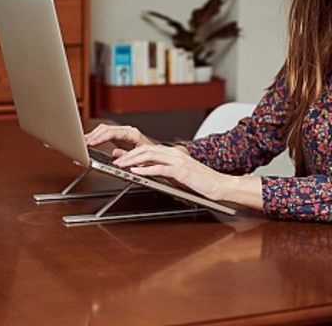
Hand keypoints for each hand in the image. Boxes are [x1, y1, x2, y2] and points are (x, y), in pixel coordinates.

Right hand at [85, 123, 153, 154]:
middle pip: (106, 129)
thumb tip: (115, 156)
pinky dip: (96, 137)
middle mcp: (127, 131)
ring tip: (82, 143)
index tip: (91, 143)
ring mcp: (123, 132)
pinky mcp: (119, 136)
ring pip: (104, 129)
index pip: (112, 133)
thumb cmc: (150, 158)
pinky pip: (105, 133)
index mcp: (133, 134)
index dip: (100, 138)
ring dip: (93, 135)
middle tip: (82, 143)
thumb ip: (127, 157)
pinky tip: (89, 142)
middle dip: (93, 136)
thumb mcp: (140, 160)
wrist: (156, 155)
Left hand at [112, 144, 227, 200]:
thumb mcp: (178, 174)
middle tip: (116, 161)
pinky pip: (159, 168)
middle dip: (128, 155)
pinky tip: (136, 172)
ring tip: (121, 165)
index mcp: (173, 153)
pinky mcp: (181, 170)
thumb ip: (164, 170)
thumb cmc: (201, 182)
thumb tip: (148, 171)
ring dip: (133, 160)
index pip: (148, 149)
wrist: (219, 185)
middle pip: (146, 149)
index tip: (120, 157)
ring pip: (150, 155)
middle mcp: (174, 153)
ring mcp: (178, 160)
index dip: (132, 152)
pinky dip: (145, 169)